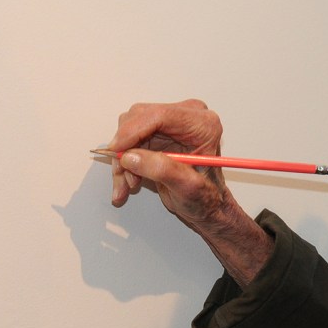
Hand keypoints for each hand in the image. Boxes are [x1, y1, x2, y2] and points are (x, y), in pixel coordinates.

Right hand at [106, 100, 271, 285]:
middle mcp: (185, 117)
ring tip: (125, 190)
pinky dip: (124, 167)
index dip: (132, 133)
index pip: (157, 114)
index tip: (117, 153)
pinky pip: (130, 145)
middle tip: (123, 181)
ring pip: (129, 134)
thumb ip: (160, 169)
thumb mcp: (186, 188)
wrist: (210, 213)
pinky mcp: (157, 138)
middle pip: (138, 120)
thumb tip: (130, 157)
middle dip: (126, 152)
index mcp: (201, 121)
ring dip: (122, 163)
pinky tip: (125, 188)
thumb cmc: (208, 203)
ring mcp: (170, 126)